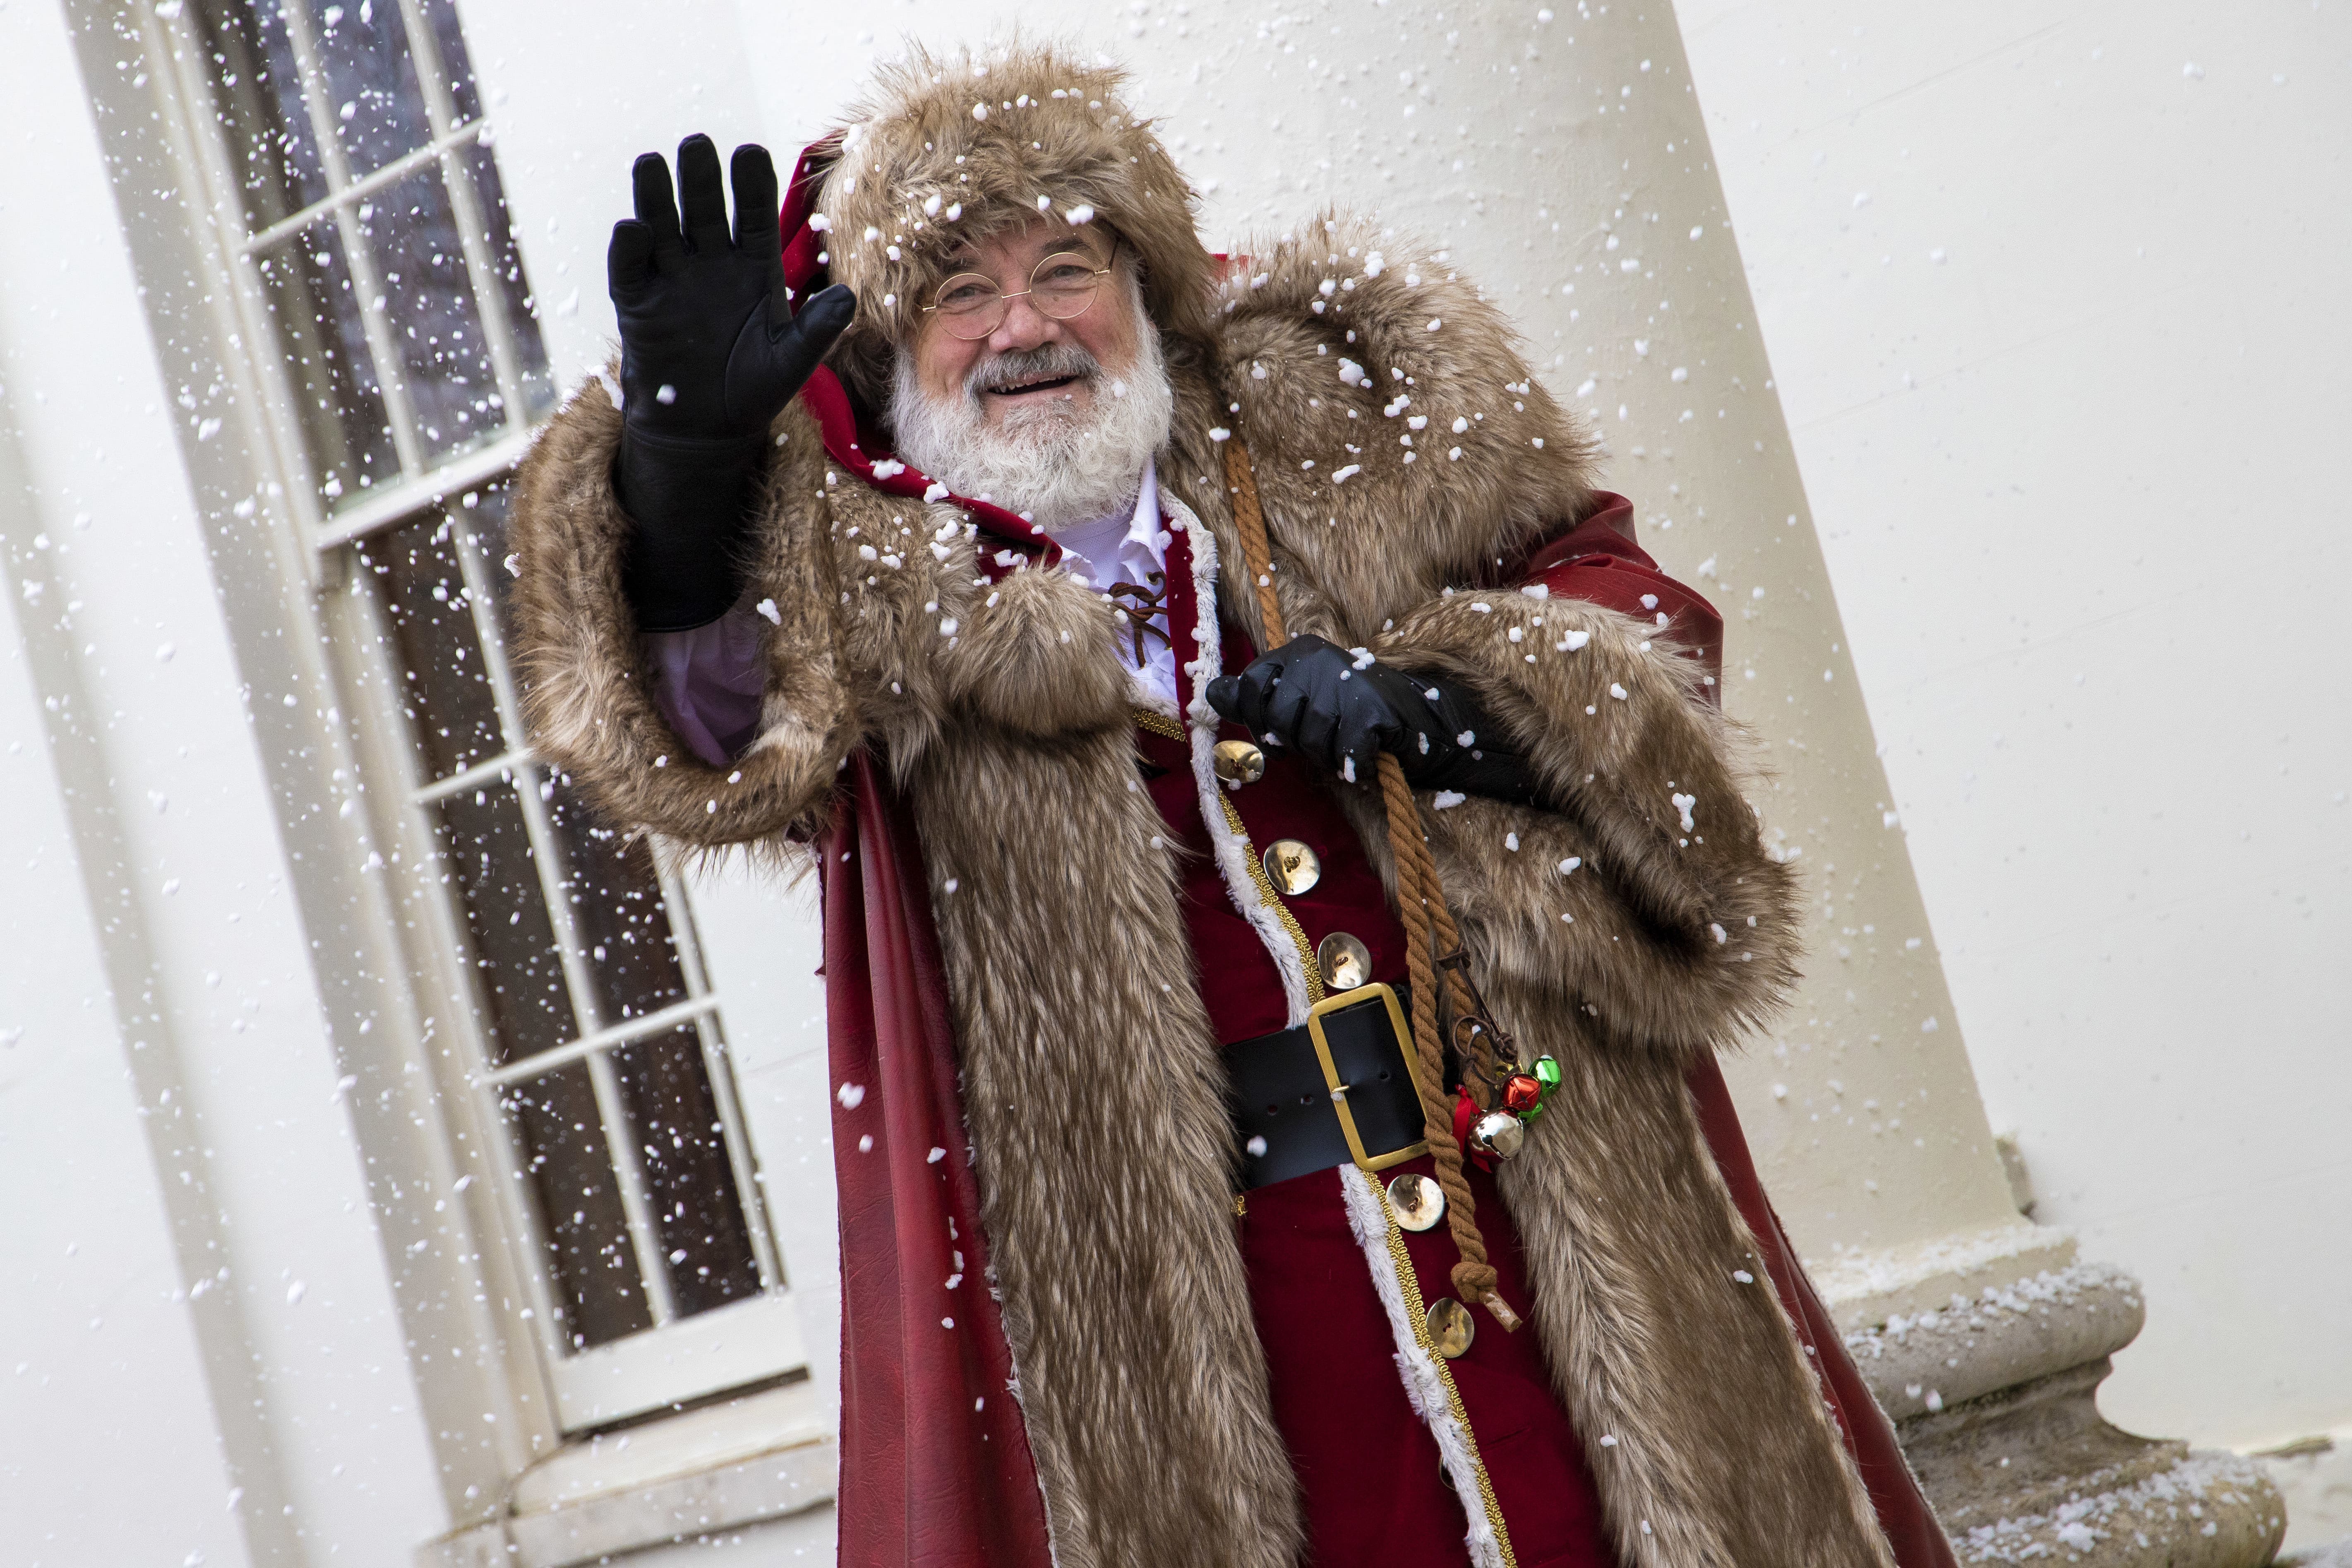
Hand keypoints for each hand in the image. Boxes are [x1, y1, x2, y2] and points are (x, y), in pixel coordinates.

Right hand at [608, 136, 853, 443]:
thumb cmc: (754, 389)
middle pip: (703, 206)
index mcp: (754, 265)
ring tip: (653, 164)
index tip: (748, 154)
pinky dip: (629, 247)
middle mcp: (711, 261)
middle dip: (700, 176)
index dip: (750, 184)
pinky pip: (629, 267)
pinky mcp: (637, 302)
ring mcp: (671, 277)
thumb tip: (850, 298)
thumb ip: (818, 329)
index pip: (753, 213)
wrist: (707, 430)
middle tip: (696, 145)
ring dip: (656, 194)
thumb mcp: (792, 361)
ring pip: (662, 223)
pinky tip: (635, 229)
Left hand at [1207, 635, 1543, 803]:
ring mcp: (1347, 684)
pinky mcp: (1373, 713)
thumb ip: (1256, 697)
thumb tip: (1208, 694)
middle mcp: (1319, 659)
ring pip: (1310, 741)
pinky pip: (1344, 754)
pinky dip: (1354, 765)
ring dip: (1328, 756)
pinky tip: (1365, 758)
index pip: (1250, 687)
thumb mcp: (1300, 699)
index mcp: (1298, 652)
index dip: (1260, 719)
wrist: (1424, 720)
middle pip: (1279, 719)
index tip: (1281, 731)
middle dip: (1298, 742)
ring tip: (1347, 743)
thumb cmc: (1352, 713)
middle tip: (1324, 738)